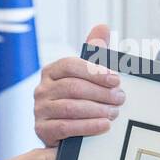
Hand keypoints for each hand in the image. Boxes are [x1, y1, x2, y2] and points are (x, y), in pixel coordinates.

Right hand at [33, 23, 123, 146]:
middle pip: (72, 87)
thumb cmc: (77, 100)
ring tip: (114, 112)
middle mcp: (42, 89)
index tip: (116, 79)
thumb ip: (94, 52)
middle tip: (120, 98)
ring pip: (70, 107)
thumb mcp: (86, 75)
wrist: (63, 132)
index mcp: (51, 71)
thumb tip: (102, 27)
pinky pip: (66, 127)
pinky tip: (103, 125)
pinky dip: (88, 126)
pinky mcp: (42, 129)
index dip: (94, 72)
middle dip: (100, 93)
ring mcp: (40, 110)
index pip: (71, 65)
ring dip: (96, 110)